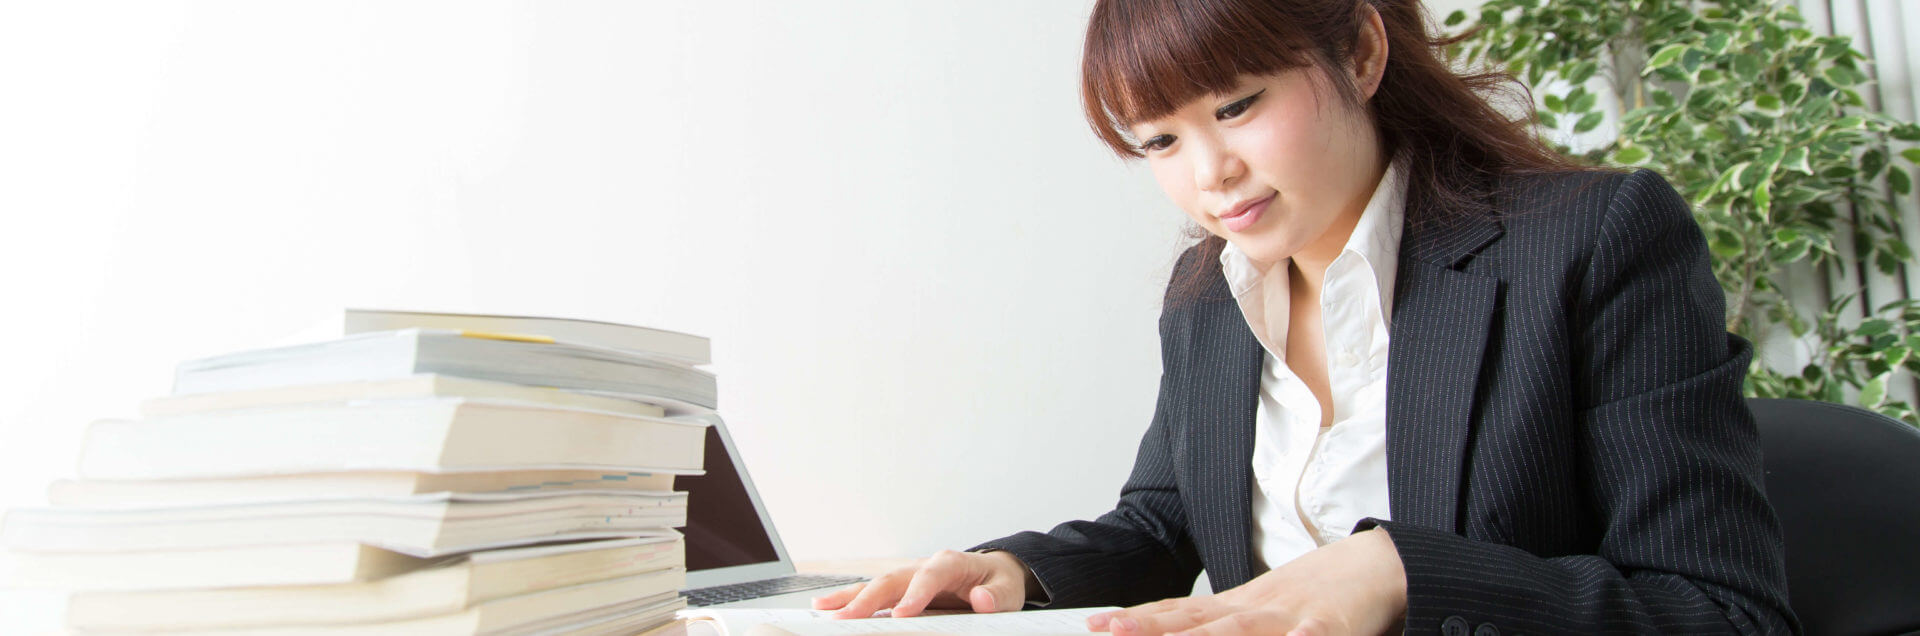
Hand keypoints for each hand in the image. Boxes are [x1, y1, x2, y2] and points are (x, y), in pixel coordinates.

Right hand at [810, 549, 1037, 618]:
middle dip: (868, 599)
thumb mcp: (1007, 590)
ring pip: (876, 586)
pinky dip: (852, 601)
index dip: (916, 593)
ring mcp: (910, 578)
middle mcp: (924, 567)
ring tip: (823, 609)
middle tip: (846, 618)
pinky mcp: (902, 590)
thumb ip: (996, 596)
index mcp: (950, 563)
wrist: (993, 574)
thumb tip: (981, 599)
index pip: (930, 576)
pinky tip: (830, 609)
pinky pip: (875, 596)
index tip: (903, 612)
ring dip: (849, 598)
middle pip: (892, 580)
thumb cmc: (998, 582)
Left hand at [1085, 528, 1406, 635]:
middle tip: (1111, 632)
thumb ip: (1221, 627)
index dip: (1137, 620)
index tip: (1098, 625)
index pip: (1178, 613)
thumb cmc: (1317, 596)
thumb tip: (1180, 632)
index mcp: (1238, 607)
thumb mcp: (1262, 611)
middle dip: (1151, 630)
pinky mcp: (1330, 626)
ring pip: (1242, 631)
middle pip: (1197, 622)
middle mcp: (1256, 609)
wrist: (1376, 564)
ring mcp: (1291, 617)